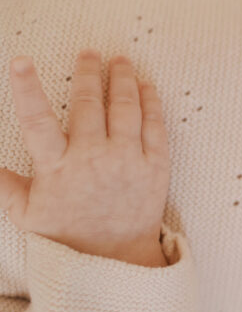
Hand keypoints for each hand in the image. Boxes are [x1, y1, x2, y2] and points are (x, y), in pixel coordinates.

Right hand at [0, 50, 170, 266]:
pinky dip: (151, 102)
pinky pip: (155, 126)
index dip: (27, 89)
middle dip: (88, 73)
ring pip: (126, 108)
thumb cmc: (68, 235)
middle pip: (89, 104)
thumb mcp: (27, 214)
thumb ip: (6, 185)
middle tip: (89, 52)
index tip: (21, 61)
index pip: (37, 120)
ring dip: (122, 80)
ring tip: (120, 61)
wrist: (116, 259)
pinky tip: (147, 86)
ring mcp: (127, 160)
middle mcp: (93, 159)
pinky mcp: (156, 166)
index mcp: (56, 168)